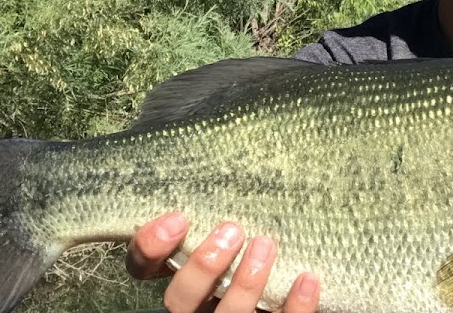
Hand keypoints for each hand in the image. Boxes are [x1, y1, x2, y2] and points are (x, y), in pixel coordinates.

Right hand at [126, 212, 320, 312]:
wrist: (283, 289)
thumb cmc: (254, 243)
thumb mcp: (229, 226)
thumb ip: (219, 210)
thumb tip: (236, 154)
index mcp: (183, 278)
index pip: (144, 268)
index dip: (151, 247)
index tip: (178, 217)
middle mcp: (199, 307)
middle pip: (179, 299)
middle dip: (202, 266)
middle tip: (231, 229)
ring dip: (246, 282)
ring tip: (266, 245)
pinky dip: (295, 305)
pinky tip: (307, 279)